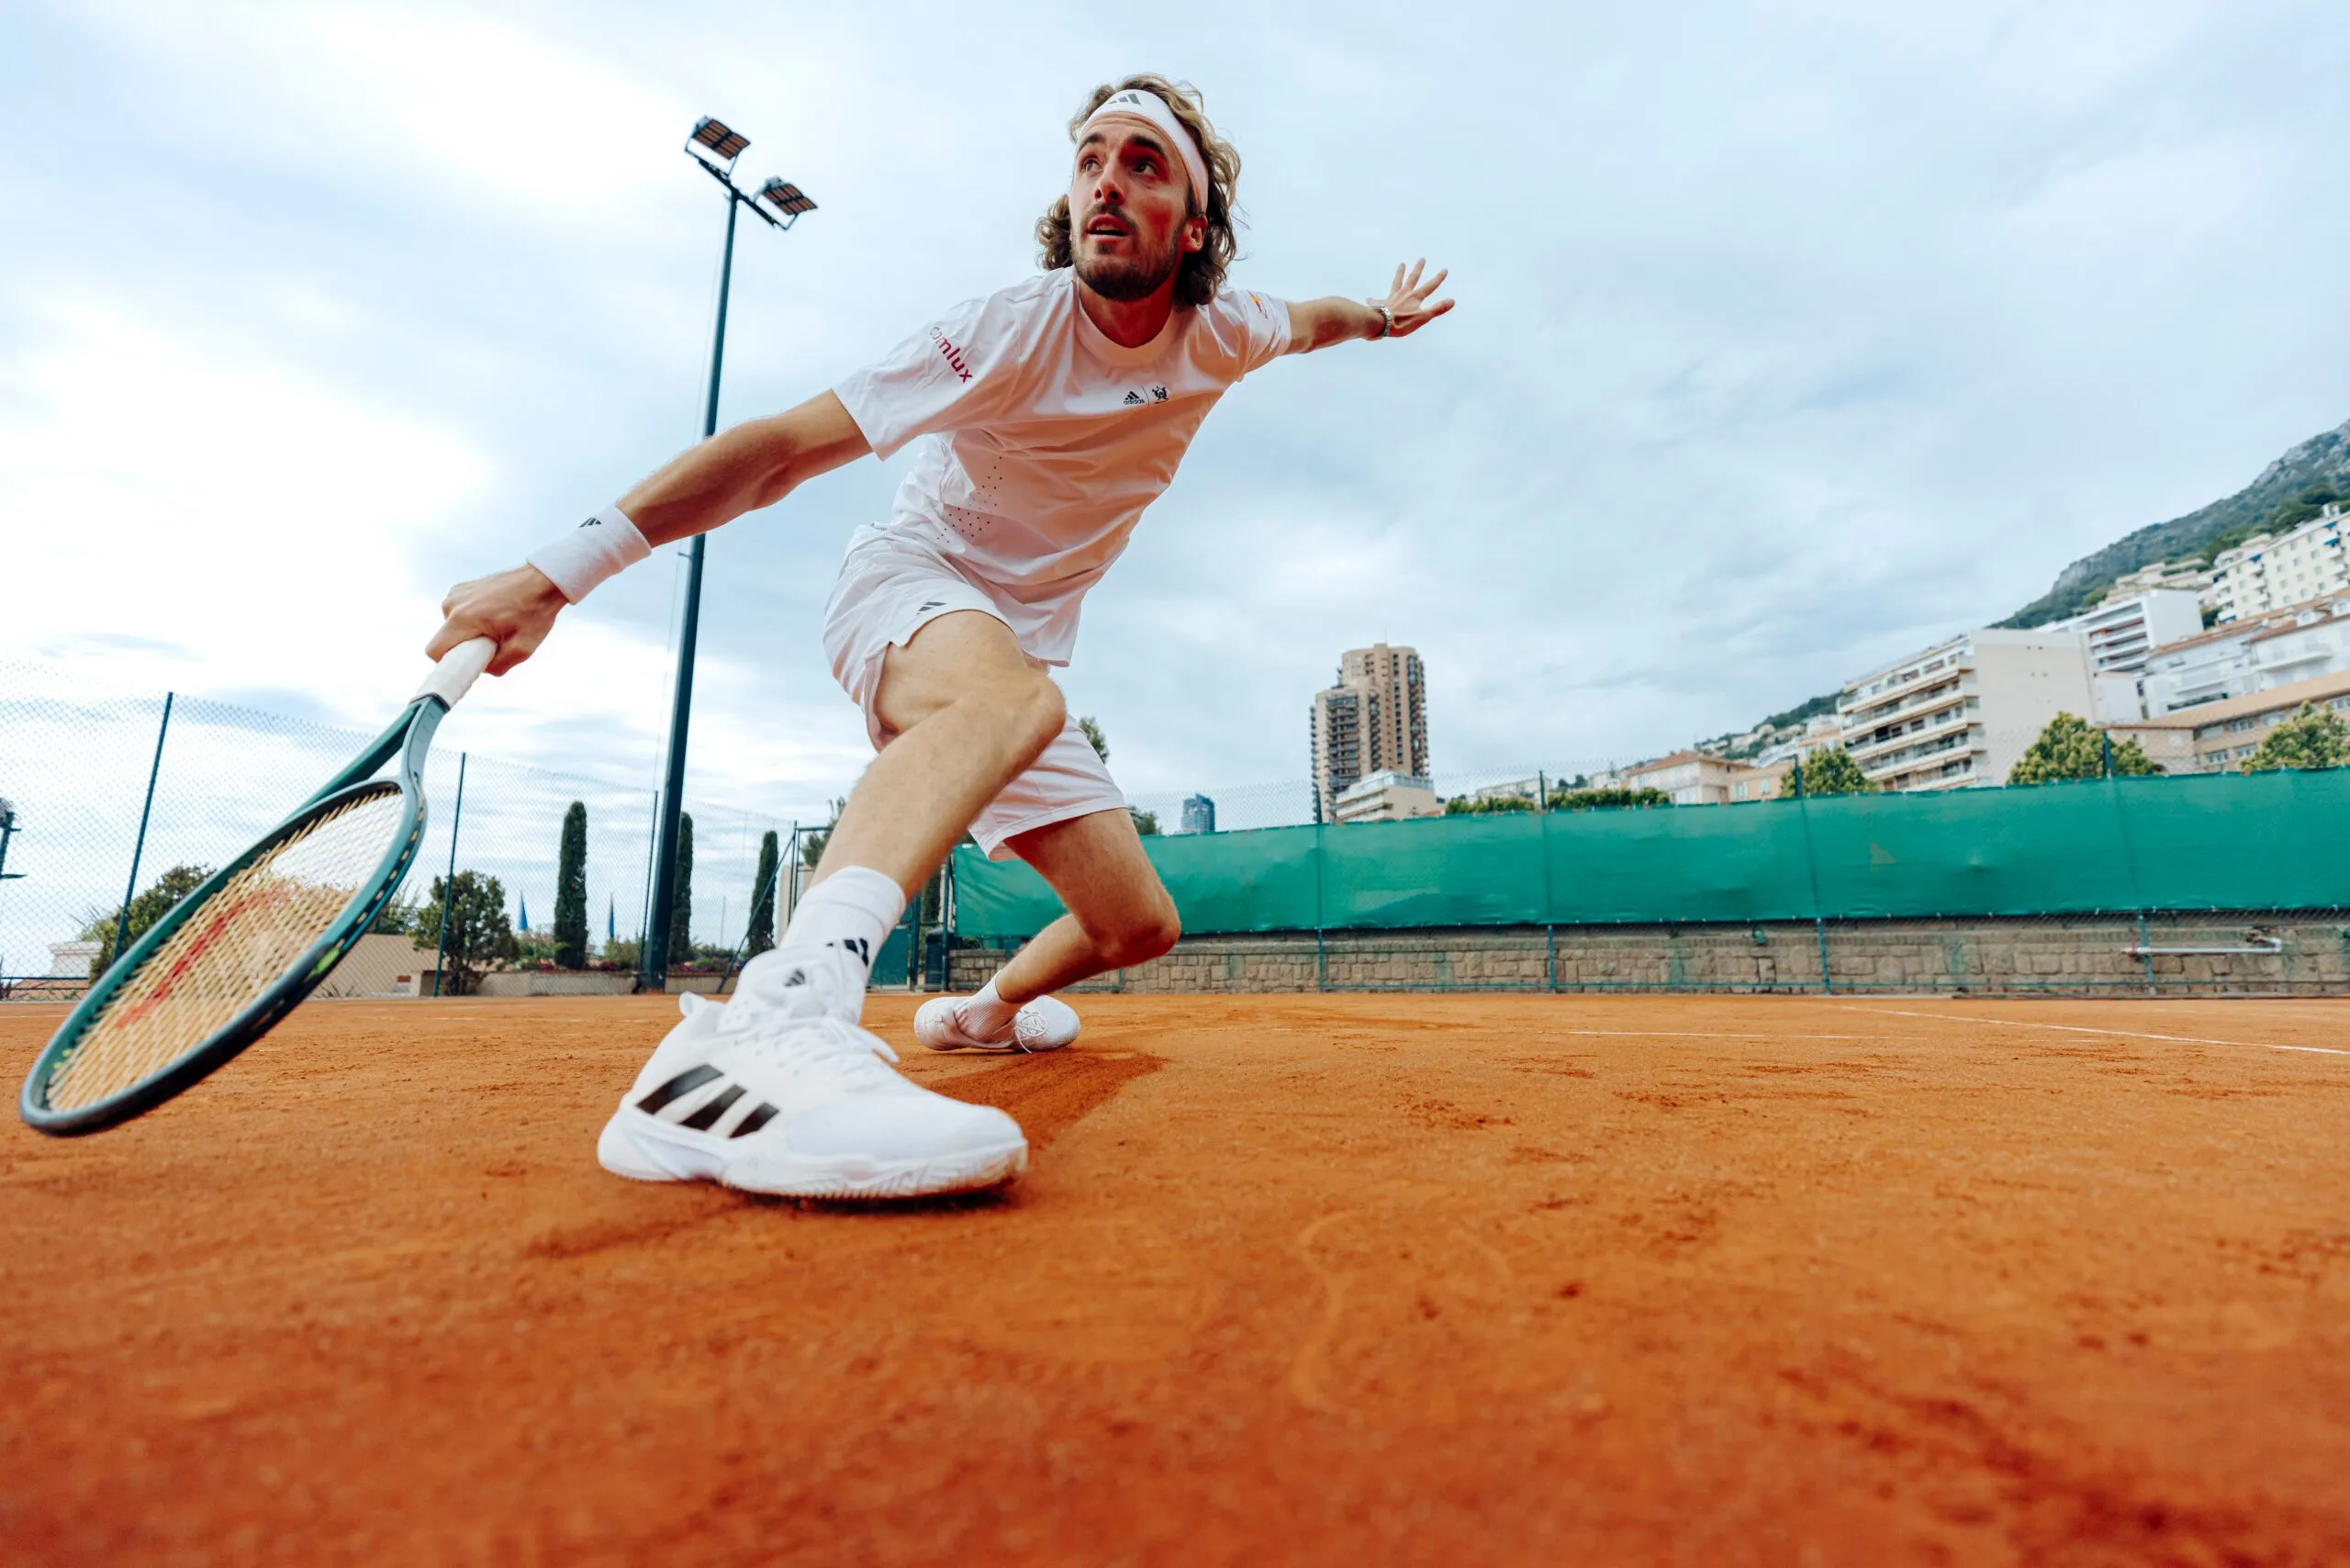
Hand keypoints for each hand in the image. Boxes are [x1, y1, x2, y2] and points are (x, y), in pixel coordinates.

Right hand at [427, 565, 565, 675]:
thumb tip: (482, 669)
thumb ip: (498, 667)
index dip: (449, 664)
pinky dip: (473, 620)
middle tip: (494, 644)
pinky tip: (495, 615)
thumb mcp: (522, 649)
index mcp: (463, 618)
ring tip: (498, 626)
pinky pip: (459, 614)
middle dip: (466, 648)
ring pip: (452, 628)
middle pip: (445, 640)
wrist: (543, 581)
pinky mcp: (462, 588)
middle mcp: (453, 604)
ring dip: (470, 633)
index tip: (468, 665)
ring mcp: (456, 593)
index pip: (435, 651)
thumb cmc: (535, 612)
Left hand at [1370, 259, 1453, 338]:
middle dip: (1418, 269)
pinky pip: (1377, 301)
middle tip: (1422, 259)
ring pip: (1397, 282)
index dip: (1438, 279)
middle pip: (1413, 278)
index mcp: (1414, 297)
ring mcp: (1392, 297)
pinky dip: (1374, 300)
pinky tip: (1369, 299)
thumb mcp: (1423, 317)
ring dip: (1400, 273)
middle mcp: (1403, 294)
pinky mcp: (1380, 304)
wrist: (1381, 324)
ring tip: (1401, 265)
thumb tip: (1452, 301)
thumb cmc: (1402, 323)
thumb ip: (1437, 309)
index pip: (1430, 286)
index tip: (1444, 270)